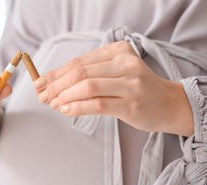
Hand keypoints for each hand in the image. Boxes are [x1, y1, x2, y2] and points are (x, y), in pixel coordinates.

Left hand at [33, 41, 193, 136]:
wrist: (168, 104)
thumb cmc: (135, 89)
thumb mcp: (114, 73)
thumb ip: (88, 75)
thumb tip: (52, 86)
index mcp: (118, 51)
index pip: (78, 62)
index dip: (54, 74)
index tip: (38, 84)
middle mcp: (125, 63)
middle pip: (80, 73)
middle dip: (55, 85)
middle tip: (42, 97)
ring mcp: (130, 83)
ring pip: (87, 87)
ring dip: (64, 96)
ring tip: (53, 104)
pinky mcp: (131, 104)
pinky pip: (97, 104)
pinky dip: (78, 107)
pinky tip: (66, 110)